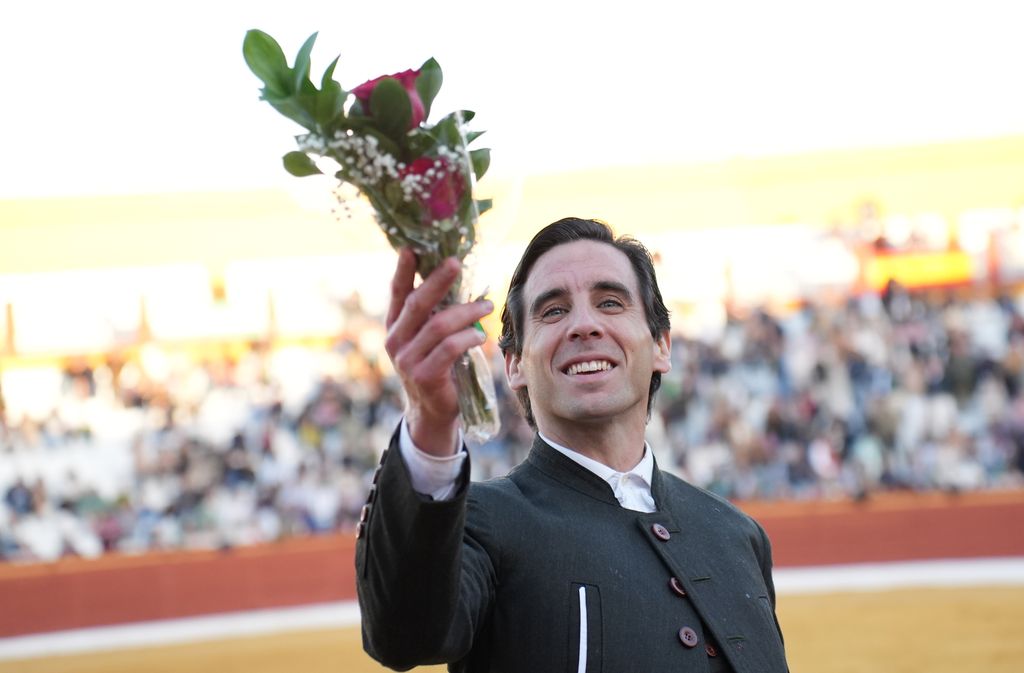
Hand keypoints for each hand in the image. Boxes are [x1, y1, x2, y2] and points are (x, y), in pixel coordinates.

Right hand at [385, 249, 493, 455]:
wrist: (432, 411)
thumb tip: (458, 279)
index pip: (397, 293)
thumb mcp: (431, 338)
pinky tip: (481, 335)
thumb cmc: (437, 365)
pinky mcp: (423, 376)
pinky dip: (468, 338)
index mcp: (395, 326)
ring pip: (438, 325)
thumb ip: (436, 313)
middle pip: (417, 303)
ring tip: (486, 306)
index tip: (410, 248)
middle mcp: (395, 340)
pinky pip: (449, 348)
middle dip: (438, 280)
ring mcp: (406, 360)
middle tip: (456, 263)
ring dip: (467, 312)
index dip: (403, 270)